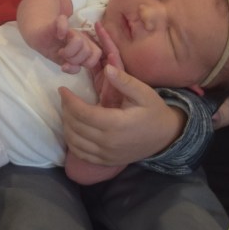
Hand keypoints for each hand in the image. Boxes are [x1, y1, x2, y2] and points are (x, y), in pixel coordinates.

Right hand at [54, 16, 102, 73]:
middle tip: (65, 58)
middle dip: (74, 60)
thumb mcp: (63, 63)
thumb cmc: (54, 49)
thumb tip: (76, 68)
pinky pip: (64, 23)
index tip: (75, 64)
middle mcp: (81, 36)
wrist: (40, 37)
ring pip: (79, 41)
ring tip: (60, 52)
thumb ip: (72, 68)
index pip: (97, 53)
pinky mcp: (59, 21)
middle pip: (87, 50)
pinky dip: (62, 30)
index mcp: (86, 45)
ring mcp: (70, 29)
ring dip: (67, 51)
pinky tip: (59, 36)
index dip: (86, 62)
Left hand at [59, 54, 183, 166]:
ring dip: (66, 126)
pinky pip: (81, 154)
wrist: (166, 137)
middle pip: (76, 127)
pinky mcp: (106, 161)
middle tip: (65, 98)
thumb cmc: (154, 112)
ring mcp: (106, 154)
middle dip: (66, 110)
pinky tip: (72, 129)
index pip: (83, 113)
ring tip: (68, 111)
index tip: (62, 89)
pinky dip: (72, 142)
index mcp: (117, 124)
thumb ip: (124, 81)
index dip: (69, 101)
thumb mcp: (144, 93)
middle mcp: (109, 142)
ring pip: (75, 142)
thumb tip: (107, 68)